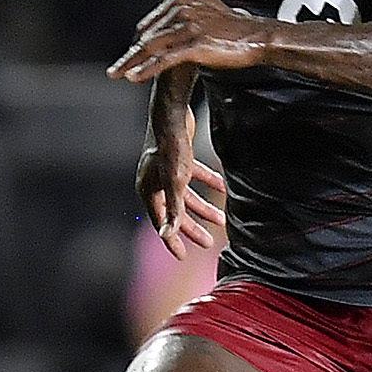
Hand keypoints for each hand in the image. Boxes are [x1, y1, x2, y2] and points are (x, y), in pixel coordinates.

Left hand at [109, 0, 270, 83]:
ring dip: (131, 62)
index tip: (129, 56)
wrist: (257, 36)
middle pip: (148, 35)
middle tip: (113, 70)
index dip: (138, 40)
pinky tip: (136, 77)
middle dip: (129, 55)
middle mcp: (183, 11)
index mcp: (182, 2)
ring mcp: (189, 28)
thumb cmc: (232, 23)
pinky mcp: (196, 45)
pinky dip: (148, 68)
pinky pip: (166, 58)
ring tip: (118, 74)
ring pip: (152, 46)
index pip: (151, 22)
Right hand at [134, 137, 227, 258]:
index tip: (183, 257)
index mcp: (148, 192)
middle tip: (209, 243)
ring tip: (221, 220)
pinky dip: (208, 183)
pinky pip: (194, 177)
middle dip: (193, 228)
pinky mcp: (178, 159)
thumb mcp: (174, 183)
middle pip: (175, 212)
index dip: (172, 241)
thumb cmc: (170, 149)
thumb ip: (172, 210)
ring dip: (204, 208)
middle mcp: (154, 183)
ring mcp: (166, 171)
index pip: (161, 223)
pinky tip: (223, 187)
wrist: (171, 115)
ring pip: (186, 196)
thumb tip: (167, 235)